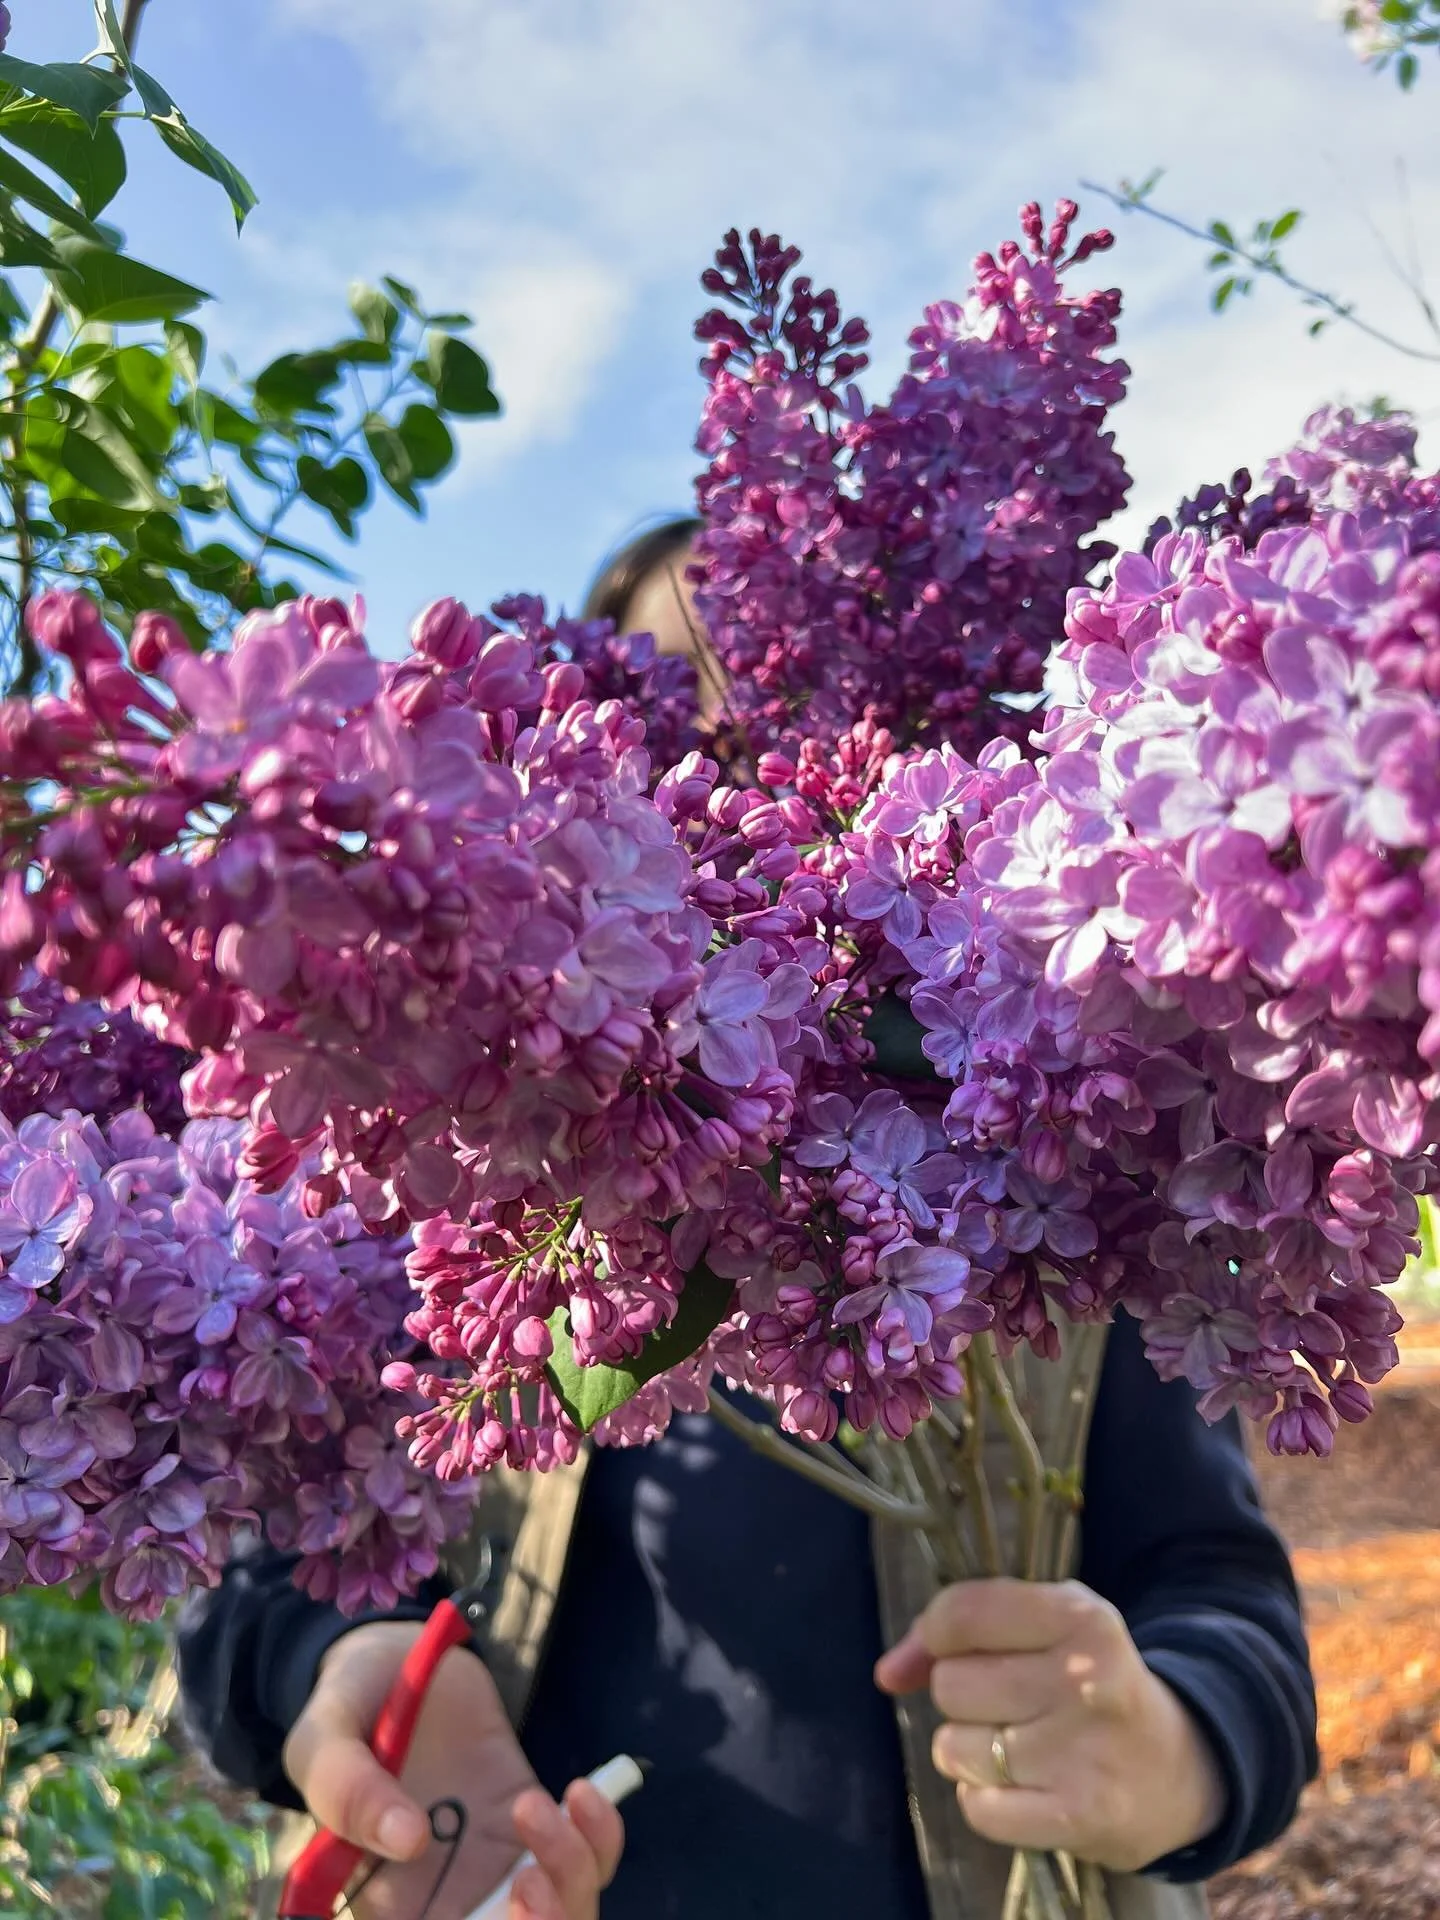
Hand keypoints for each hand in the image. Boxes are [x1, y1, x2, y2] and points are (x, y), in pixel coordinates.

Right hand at [282, 1621, 623, 1919]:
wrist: (394, 1658)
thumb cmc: (345, 1707)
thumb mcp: (322, 1738)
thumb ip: (348, 1787)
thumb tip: (407, 1840)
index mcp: (386, 1904)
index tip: (501, 1905)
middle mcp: (447, 1897)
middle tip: (526, 1879)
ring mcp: (496, 1861)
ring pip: (562, 1915)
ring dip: (570, 1881)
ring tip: (529, 1806)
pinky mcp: (532, 1821)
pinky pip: (586, 1857)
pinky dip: (600, 1839)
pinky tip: (578, 1792)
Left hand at [874, 1578, 1226, 1873]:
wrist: (1177, 1768)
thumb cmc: (1091, 1682)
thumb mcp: (1045, 1626)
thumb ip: (958, 1629)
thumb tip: (887, 1673)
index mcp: (1080, 1616)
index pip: (960, 1614)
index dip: (937, 1634)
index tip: (955, 1648)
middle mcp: (1084, 1679)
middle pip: (950, 1684)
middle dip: (963, 1694)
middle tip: (1010, 1702)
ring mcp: (1081, 1751)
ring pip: (954, 1746)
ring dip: (970, 1750)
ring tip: (1018, 1744)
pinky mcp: (1076, 1815)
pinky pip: (976, 1807)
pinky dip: (985, 1800)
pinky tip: (1022, 1785)